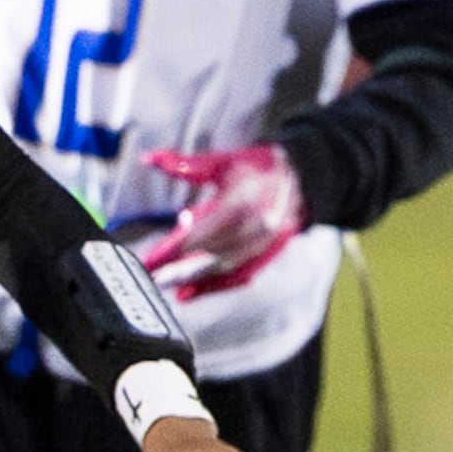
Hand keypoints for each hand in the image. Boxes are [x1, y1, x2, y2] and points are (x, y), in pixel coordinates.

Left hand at [140, 144, 304, 298]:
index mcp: (240, 203)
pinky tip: (190, 292)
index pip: (197, 234)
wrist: (304, 176)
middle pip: (208, 257)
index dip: (170, 250)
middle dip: (176, 270)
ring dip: (192, 281)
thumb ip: (183, 164)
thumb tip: (149, 159)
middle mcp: (254, 227)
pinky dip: (214, 286)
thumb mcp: (221, 161)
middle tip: (151, 278)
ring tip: (166, 285)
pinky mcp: (269, 254)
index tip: (148, 260)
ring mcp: (264, 244)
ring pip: (222, 269)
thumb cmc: (258, 166)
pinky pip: (239, 276)